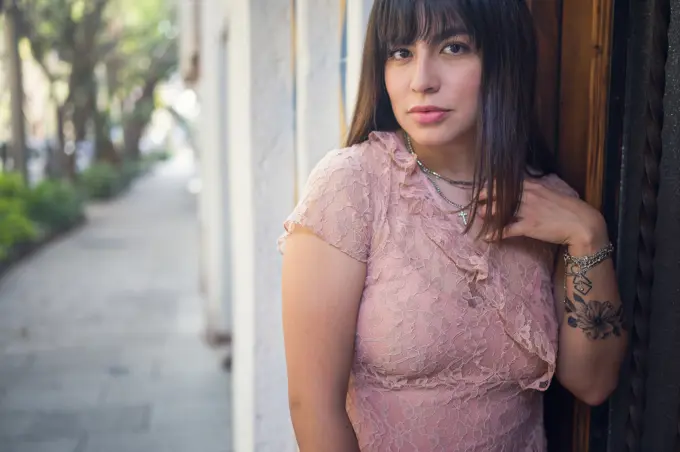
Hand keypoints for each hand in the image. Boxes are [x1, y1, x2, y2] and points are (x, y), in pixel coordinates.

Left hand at [478, 180, 607, 251]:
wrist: (582, 223)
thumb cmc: (568, 209)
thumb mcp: (551, 193)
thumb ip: (536, 191)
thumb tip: (525, 189)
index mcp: (533, 186)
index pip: (506, 183)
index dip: (490, 186)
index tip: (482, 190)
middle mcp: (527, 195)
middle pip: (498, 194)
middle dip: (483, 198)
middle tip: (475, 203)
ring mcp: (527, 211)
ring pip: (499, 211)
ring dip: (486, 214)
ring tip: (479, 217)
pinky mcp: (529, 226)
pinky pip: (507, 230)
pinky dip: (496, 234)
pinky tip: (488, 238)